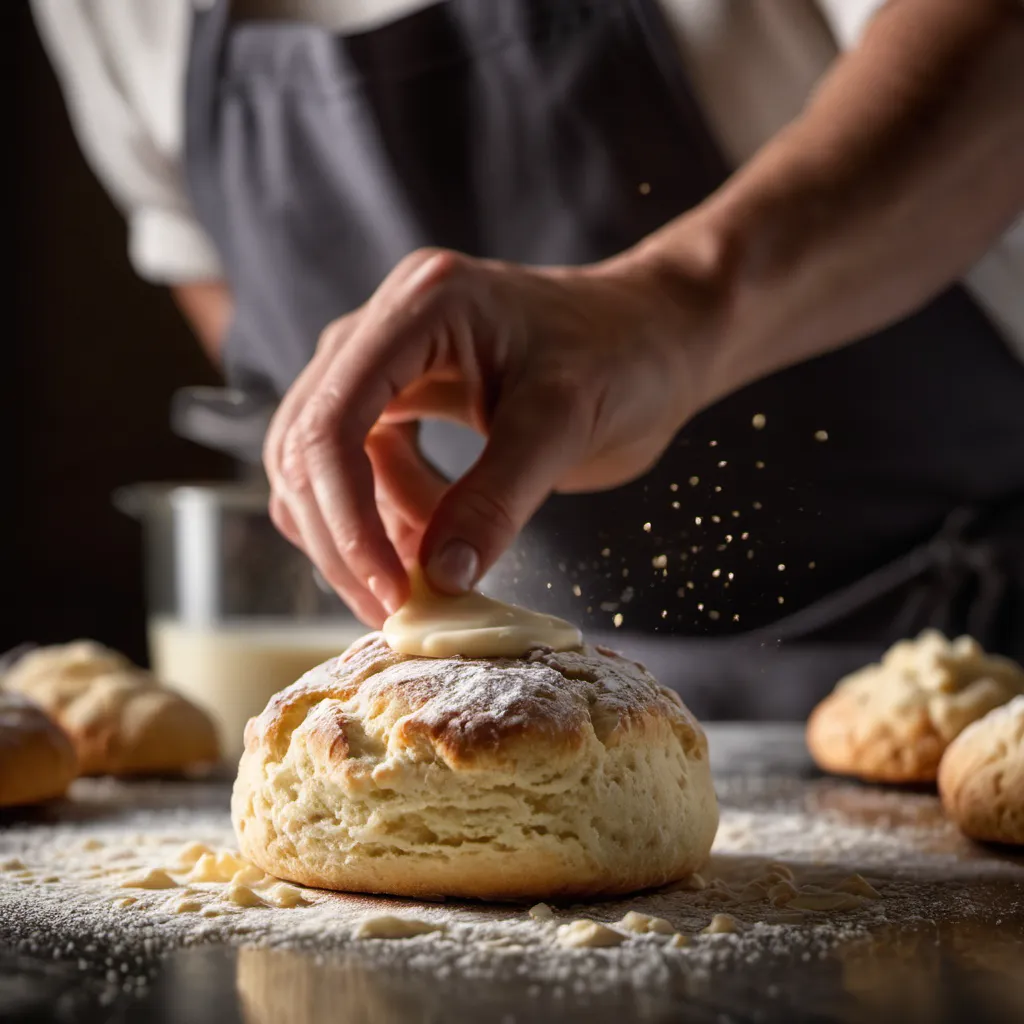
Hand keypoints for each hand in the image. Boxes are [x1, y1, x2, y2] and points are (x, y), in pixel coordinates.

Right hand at [263, 246, 719, 624]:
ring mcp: (386, 359)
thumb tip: (439, 581)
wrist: (657, 339)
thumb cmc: (627, 358)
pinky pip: (358, 468)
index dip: (346, 516)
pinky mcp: (400, 396)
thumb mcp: (567, 424)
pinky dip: (381, 519)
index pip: (334, 418)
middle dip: (343, 536)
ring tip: (432, 569)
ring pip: (320, 463)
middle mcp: (386, 324)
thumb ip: (498, 498)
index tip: (390, 590)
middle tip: (398, 607)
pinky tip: (432, 543)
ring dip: (359, 531)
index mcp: (421, 307)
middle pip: (308, 444)